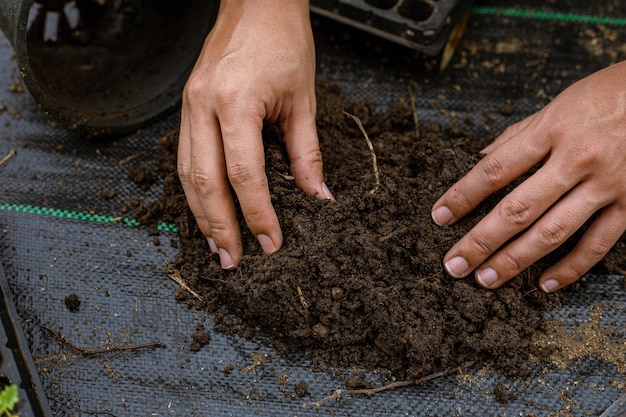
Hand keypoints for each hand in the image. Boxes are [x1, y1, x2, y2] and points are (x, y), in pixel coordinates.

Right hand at [177, 0, 332, 268]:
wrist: (257, 2)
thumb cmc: (283, 40)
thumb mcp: (303, 99)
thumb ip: (307, 153)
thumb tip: (317, 196)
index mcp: (236, 102)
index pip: (244, 175)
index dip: (258, 215)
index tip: (271, 243)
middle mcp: (203, 106)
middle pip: (204, 182)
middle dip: (220, 227)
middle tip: (232, 260)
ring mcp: (188, 105)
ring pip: (186, 173)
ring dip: (201, 214)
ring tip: (217, 245)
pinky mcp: (186, 105)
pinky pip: (185, 156)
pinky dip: (195, 189)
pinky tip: (206, 209)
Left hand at [432, 61, 625, 291]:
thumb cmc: (608, 95)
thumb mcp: (558, 104)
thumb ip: (520, 134)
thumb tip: (482, 158)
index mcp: (553, 130)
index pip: (495, 170)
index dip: (463, 196)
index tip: (439, 217)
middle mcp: (576, 160)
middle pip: (518, 209)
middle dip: (481, 240)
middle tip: (454, 264)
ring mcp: (606, 185)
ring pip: (552, 232)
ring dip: (515, 260)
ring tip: (485, 278)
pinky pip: (597, 244)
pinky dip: (571, 268)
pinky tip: (544, 283)